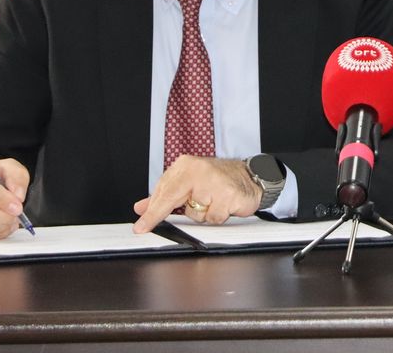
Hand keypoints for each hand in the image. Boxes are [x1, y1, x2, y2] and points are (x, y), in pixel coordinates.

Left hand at [133, 155, 260, 232]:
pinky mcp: (229, 195)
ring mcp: (214, 182)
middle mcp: (199, 170)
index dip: (151, 211)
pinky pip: (214, 218)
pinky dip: (218, 216)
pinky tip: (224, 204)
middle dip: (159, 215)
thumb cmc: (219, 180)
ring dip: (203, 214)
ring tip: (213, 202)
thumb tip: (142, 207)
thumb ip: (164, 196)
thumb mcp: (189, 184)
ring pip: (195, 214)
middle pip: (172, 200)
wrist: (252, 176)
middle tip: (146, 227)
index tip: (140, 226)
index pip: (163, 191)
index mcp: (186, 165)